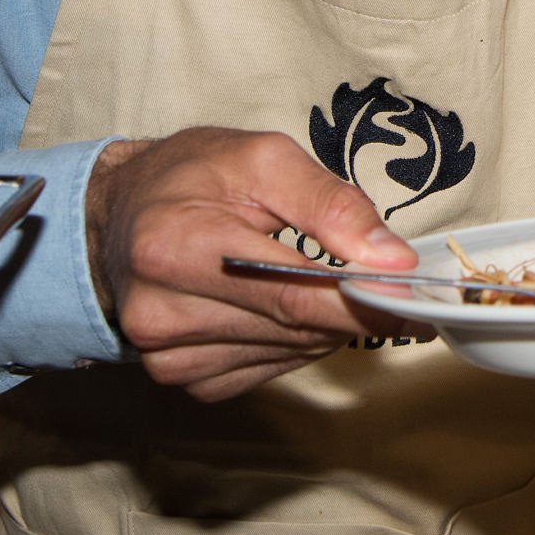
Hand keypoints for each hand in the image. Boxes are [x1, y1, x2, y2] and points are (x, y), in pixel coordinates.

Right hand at [83, 127, 416, 400]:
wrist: (123, 209)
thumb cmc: (193, 174)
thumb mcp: (263, 158)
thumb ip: (332, 205)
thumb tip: (393, 259)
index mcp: (176, 245)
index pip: (292, 293)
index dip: (362, 300)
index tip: (412, 297)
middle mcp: (160, 310)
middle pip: (293, 326)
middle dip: (350, 306)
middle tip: (386, 280)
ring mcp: (165, 353)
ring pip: (287, 352)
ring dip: (323, 323)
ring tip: (319, 279)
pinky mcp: (179, 375)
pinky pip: (263, 370)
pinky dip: (292, 341)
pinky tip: (283, 306)